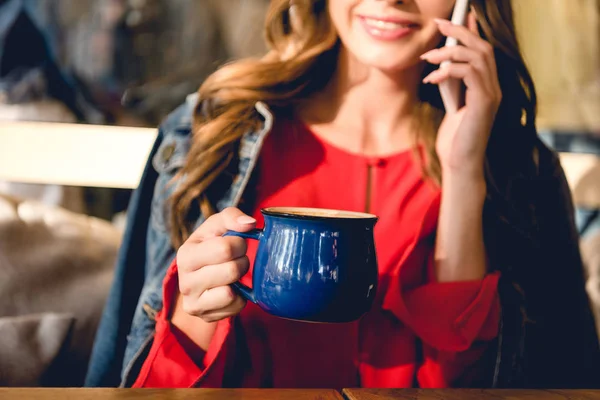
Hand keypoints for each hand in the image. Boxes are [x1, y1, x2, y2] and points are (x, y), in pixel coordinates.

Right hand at [176, 207, 255, 321]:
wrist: (199, 276)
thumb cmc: (211, 245)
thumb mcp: (217, 226)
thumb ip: (232, 217)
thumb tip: (249, 224)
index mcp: (186, 255)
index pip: (225, 248)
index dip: (239, 243)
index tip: (237, 243)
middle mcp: (185, 281)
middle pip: (231, 270)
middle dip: (242, 261)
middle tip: (238, 259)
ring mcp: (193, 302)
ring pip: (230, 292)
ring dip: (240, 280)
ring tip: (234, 273)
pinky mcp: (205, 316)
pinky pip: (235, 306)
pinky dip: (240, 296)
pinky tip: (232, 288)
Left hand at [420, 11, 501, 178]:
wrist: (459, 162)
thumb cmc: (453, 138)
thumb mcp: (451, 104)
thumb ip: (450, 83)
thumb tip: (440, 62)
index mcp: (487, 87)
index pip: (484, 51)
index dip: (472, 31)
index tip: (455, 18)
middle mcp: (494, 87)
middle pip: (483, 48)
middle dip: (461, 32)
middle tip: (439, 25)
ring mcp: (493, 94)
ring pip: (477, 57)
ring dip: (449, 52)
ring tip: (427, 58)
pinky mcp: (485, 102)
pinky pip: (469, 73)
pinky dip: (448, 70)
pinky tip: (431, 79)